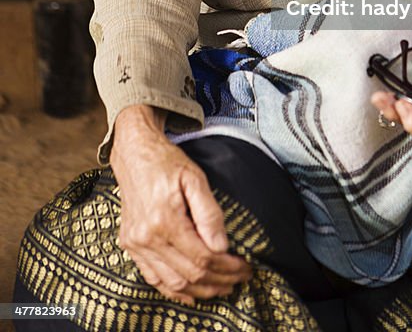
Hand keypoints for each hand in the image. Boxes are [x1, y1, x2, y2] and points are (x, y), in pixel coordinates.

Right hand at [111, 107, 251, 303]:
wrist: (135, 154)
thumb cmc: (167, 162)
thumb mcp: (195, 178)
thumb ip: (209, 212)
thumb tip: (222, 245)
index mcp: (164, 219)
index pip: (202, 256)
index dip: (227, 266)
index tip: (245, 267)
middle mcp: (147, 237)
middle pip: (190, 273)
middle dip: (220, 280)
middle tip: (240, 279)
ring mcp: (136, 244)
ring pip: (173, 282)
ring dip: (201, 289)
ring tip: (223, 286)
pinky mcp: (131, 245)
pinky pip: (153, 278)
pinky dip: (174, 290)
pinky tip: (192, 291)